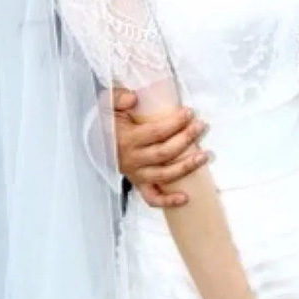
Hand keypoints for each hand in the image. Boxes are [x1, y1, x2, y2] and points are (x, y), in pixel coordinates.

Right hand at [112, 89, 207, 207]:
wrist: (94, 140)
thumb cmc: (107, 120)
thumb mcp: (107, 104)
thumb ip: (118, 97)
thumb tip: (134, 98)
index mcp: (126, 140)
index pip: (156, 132)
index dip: (174, 123)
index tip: (189, 112)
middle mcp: (132, 160)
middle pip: (164, 152)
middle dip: (186, 139)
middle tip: (200, 126)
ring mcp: (136, 174)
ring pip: (164, 175)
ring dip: (186, 166)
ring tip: (204, 155)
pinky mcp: (138, 184)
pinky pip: (152, 198)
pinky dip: (168, 201)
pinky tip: (185, 198)